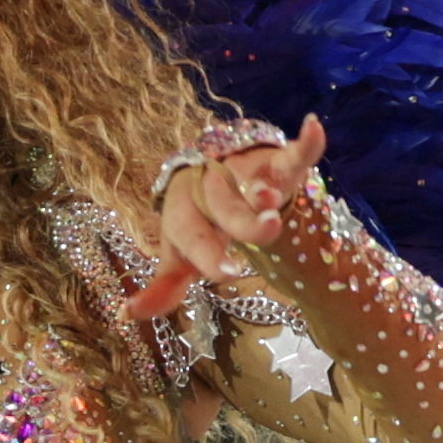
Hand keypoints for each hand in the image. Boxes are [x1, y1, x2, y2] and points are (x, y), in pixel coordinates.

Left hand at [126, 115, 327, 320]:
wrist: (211, 173)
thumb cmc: (196, 222)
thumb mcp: (179, 254)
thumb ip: (163, 285)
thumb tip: (129, 313)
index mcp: (184, 213)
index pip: (193, 235)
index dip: (208, 255)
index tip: (230, 273)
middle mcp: (211, 190)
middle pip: (226, 208)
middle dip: (244, 220)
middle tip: (267, 230)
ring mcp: (244, 173)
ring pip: (255, 180)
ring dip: (266, 187)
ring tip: (273, 197)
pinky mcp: (274, 162)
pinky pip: (290, 152)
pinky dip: (305, 143)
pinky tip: (313, 129)